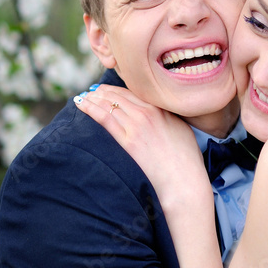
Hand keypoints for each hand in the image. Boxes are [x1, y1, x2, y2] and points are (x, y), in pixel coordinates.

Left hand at [75, 85, 208, 206]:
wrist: (183, 178)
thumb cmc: (186, 158)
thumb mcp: (181, 128)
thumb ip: (166, 115)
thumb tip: (157, 111)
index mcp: (161, 108)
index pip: (133, 91)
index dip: (117, 89)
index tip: (107, 88)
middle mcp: (147, 112)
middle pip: (119, 95)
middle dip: (102, 91)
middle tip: (92, 90)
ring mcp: (136, 125)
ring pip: (109, 104)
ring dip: (94, 98)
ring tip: (83, 97)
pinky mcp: (128, 141)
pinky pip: (104, 118)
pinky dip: (90, 108)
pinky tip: (80, 104)